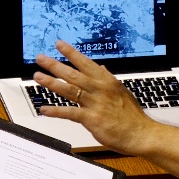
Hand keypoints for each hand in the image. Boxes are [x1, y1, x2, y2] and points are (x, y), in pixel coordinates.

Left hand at [34, 40, 156, 155]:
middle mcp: (99, 89)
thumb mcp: (122, 92)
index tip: (59, 44)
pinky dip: (56, 111)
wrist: (140, 133)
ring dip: (51, 83)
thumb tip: (102, 68)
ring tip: (38, 77)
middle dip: (55, 65)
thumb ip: (109, 79)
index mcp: (107, 81)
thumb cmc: (132, 115)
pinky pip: (70, 113)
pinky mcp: (91, 119)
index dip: (71, 53)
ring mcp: (94, 103)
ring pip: (69, 90)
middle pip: (73, 74)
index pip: (86, 63)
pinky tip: (44, 109)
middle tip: (40, 58)